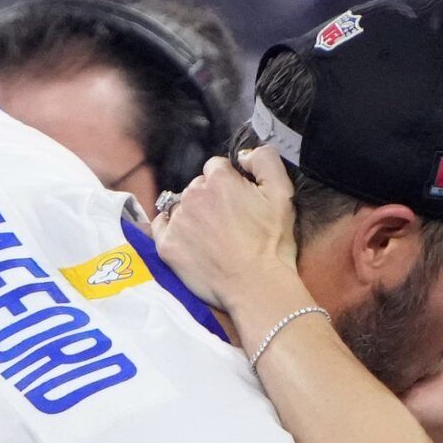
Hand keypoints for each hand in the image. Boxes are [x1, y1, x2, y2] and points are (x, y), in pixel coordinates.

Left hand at [154, 146, 300, 317]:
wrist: (256, 286)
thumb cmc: (272, 243)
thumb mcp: (282, 193)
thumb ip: (265, 160)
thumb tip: (244, 155)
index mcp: (219, 178)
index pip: (217, 168)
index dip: (230, 184)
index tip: (238, 203)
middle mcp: (193, 194)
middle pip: (197, 187)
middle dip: (210, 199)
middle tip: (227, 224)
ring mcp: (177, 220)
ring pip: (180, 206)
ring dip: (192, 215)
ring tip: (211, 238)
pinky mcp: (167, 245)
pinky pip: (160, 226)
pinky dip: (171, 229)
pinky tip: (187, 240)